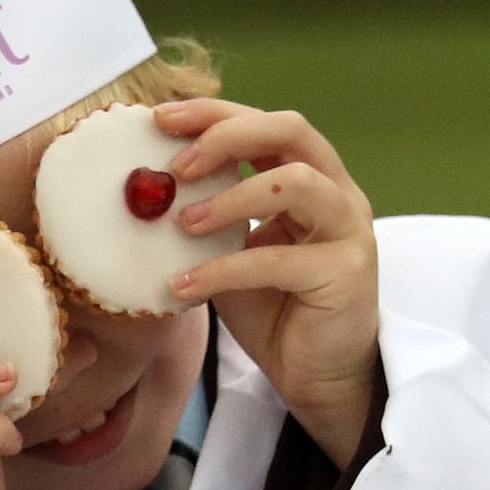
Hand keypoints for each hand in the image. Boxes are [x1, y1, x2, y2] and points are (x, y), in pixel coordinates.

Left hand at [154, 100, 382, 468]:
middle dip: (228, 135)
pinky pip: (279, 260)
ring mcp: (349, 230)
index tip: (161, 118)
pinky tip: (182, 287)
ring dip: (231, 197)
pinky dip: (223, 270)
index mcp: (310, 177)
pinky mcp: (346, 274)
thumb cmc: (275, 309)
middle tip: (176, 165)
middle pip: (291, 131)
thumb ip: (205, 220)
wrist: (318, 376)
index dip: (215, 113)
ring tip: (182, 223)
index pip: (266, 124)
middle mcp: (338, 192)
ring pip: (296, 183)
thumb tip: (140, 196)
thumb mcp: (231, 253)